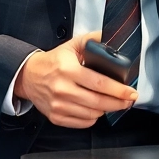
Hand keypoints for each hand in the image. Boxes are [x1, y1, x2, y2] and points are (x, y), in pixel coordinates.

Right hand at [14, 31, 137, 128]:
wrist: (28, 76)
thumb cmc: (53, 61)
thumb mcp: (72, 45)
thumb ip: (92, 40)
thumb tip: (112, 36)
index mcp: (68, 70)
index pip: (99, 83)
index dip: (118, 90)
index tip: (130, 92)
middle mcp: (63, 89)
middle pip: (98, 102)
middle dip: (118, 103)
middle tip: (128, 100)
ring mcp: (59, 105)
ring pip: (92, 114)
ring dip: (106, 109)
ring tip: (111, 102)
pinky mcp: (56, 117)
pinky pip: (82, 122)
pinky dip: (93, 117)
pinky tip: (95, 109)